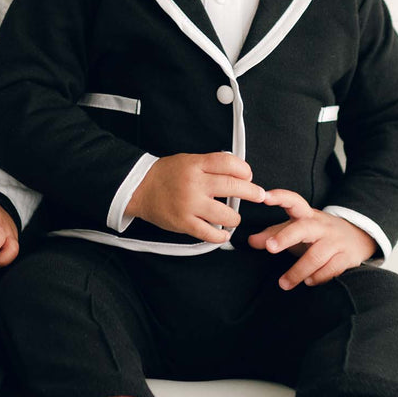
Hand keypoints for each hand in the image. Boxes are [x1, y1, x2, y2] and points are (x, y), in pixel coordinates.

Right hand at [125, 152, 264, 241]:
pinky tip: (222, 233)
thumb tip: (238, 171)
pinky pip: (210, 234)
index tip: (249, 176)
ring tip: (232, 218)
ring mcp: (189, 205)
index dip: (245, 170)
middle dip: (252, 193)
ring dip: (235, 218)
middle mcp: (194, 184)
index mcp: (195, 165)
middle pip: (233, 187)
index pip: (229, 163)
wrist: (139, 188)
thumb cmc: (165, 174)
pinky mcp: (184, 223)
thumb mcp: (188, 160)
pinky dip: (221, 236)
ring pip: (226, 215)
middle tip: (259, 196)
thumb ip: (210, 165)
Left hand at [247, 188, 375, 289]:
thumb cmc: (318, 233)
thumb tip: (250, 241)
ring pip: (316, 255)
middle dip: (286, 237)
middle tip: (270, 247)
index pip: (293, 201)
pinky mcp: (346, 257)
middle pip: (303, 228)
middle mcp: (321, 226)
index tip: (264, 197)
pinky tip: (308, 281)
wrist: (358, 236)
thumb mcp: (297, 228)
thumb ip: (273, 233)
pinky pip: (332, 268)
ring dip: (298, 271)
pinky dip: (319, 277)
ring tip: (284, 283)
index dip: (279, 197)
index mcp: (306, 215)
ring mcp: (335, 241)